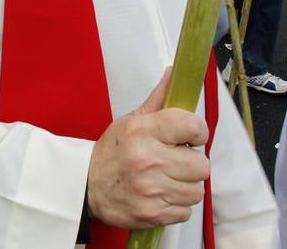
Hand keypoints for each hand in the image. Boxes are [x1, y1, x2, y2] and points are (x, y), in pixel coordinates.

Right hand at [86, 69, 209, 229]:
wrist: (84, 185)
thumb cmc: (110, 152)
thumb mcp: (130, 121)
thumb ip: (158, 100)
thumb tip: (175, 73)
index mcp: (143, 131)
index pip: (193, 126)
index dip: (197, 132)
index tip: (189, 137)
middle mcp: (148, 159)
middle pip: (202, 165)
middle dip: (191, 164)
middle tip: (173, 161)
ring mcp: (150, 189)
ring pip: (196, 191)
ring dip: (184, 186)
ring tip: (164, 179)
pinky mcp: (152, 213)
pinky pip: (185, 212)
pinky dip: (175, 206)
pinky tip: (159, 195)